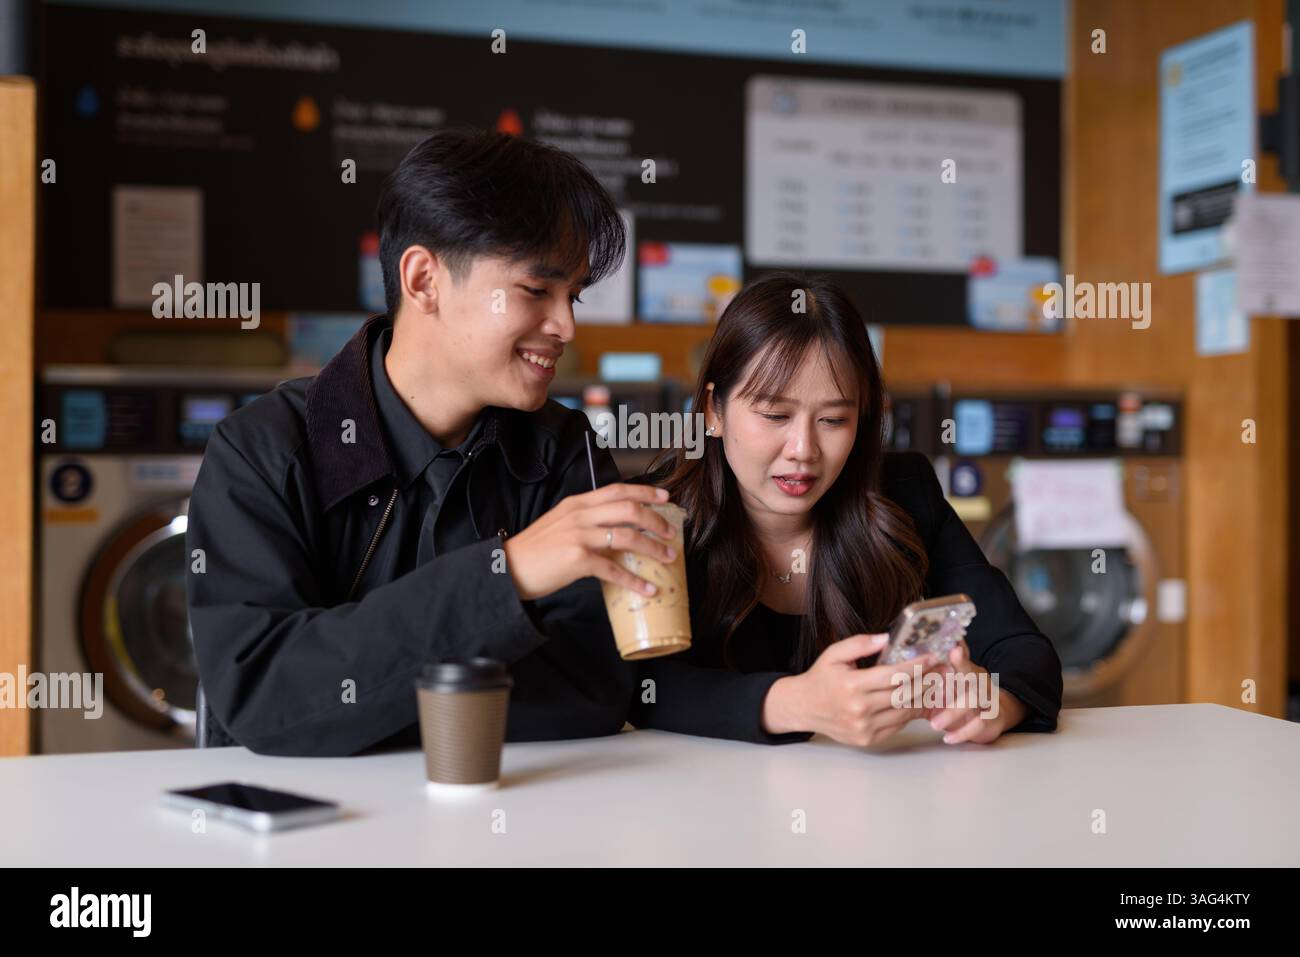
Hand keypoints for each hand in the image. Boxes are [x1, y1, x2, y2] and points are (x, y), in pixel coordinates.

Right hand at [502, 483, 677, 600]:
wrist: (508, 568)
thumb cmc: (535, 551)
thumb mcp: (560, 524)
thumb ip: (585, 521)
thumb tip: (615, 530)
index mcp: (577, 503)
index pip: (617, 490)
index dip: (645, 492)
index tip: (665, 497)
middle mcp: (580, 515)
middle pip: (628, 510)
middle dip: (656, 520)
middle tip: (672, 533)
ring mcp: (578, 536)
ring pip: (627, 537)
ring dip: (652, 548)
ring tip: (667, 558)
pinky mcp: (576, 560)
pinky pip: (613, 569)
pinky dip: (634, 581)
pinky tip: (647, 589)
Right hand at [763, 633, 949, 746]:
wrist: (803, 708)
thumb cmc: (821, 678)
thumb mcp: (834, 654)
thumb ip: (859, 644)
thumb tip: (886, 638)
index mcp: (852, 685)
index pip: (893, 675)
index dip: (916, 666)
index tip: (932, 656)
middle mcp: (859, 709)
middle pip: (904, 694)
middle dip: (926, 680)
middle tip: (941, 669)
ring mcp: (864, 727)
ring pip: (904, 712)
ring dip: (922, 698)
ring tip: (933, 684)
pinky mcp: (868, 739)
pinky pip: (897, 725)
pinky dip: (909, 713)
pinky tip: (916, 700)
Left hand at [922, 639, 1028, 743]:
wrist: (995, 713)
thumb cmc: (966, 693)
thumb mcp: (956, 678)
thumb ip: (945, 664)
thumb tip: (938, 644)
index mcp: (970, 671)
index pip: (965, 661)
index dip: (960, 657)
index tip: (953, 651)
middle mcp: (982, 682)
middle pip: (971, 681)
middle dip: (951, 685)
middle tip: (933, 696)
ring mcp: (989, 700)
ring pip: (974, 703)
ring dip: (952, 714)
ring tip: (934, 724)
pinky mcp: (993, 719)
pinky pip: (980, 725)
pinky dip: (963, 732)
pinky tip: (948, 737)